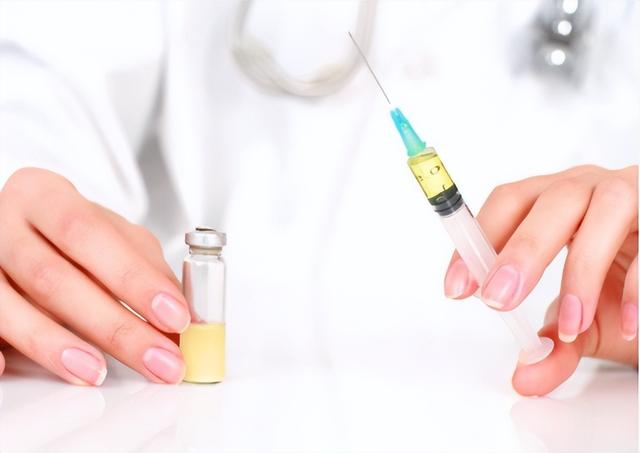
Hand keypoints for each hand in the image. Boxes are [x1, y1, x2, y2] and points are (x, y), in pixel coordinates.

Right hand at [0, 168, 189, 384]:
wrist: (18, 228)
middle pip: (55, 278)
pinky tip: (10, 369)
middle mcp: (4, 223)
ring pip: (12, 307)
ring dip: (58, 346)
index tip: (175, 315)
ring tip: (99, 371)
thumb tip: (182, 316)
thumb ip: (147, 269)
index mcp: (45, 196)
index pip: (90, 234)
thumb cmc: (70, 234)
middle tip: (159, 359)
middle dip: (114, 326)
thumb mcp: (114, 236)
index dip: (133, 278)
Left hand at [443, 165, 637, 394]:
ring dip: (581, 268)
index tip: (456, 287)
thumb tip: (525, 377)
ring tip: (570, 323)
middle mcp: (592, 189)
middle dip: (521, 251)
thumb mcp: (582, 324)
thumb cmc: (619, 289)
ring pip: (606, 208)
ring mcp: (635, 196)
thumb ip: (553, 348)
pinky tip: (626, 322)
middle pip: (553, 199)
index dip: (479, 240)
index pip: (509, 203)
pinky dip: (636, 284)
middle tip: (497, 300)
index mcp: (555, 202)